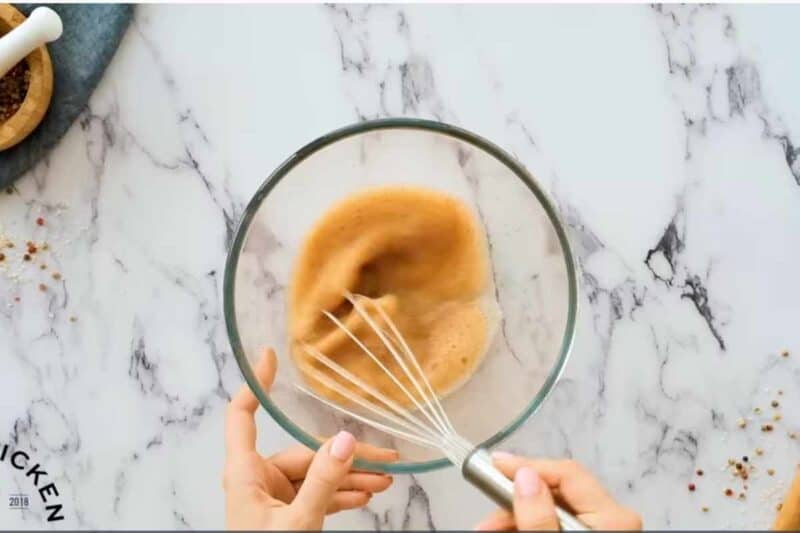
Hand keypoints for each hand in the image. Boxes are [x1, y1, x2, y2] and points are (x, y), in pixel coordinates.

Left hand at [224, 348, 397, 529]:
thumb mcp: (299, 522)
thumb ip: (323, 481)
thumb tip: (345, 440)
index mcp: (245, 473)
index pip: (242, 416)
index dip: (256, 384)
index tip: (270, 357)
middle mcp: (257, 480)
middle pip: (303, 452)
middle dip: (347, 457)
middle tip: (385, 460)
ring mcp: (274, 497)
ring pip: (317, 475)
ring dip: (351, 478)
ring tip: (386, 481)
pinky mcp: (288, 514)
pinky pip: (318, 494)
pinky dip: (342, 495)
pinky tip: (368, 495)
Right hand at [475, 453, 641, 530]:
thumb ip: (539, 517)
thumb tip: (523, 476)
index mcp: (613, 516)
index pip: (564, 471)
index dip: (526, 465)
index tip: (493, 466)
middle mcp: (611, 517)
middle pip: (553, 490)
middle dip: (513, 499)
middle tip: (484, 520)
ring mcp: (601, 527)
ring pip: (549, 506)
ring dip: (515, 514)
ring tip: (488, 529)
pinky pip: (554, 521)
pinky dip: (529, 523)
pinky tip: (507, 530)